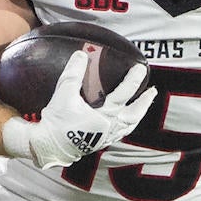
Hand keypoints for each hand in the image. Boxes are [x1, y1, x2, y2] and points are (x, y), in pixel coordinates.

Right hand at [6, 49, 155, 168]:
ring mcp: (106, 137)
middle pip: (134, 114)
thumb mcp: (64, 93)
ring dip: (138, 114)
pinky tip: (125, 120)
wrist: (48, 145)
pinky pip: (120, 133)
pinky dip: (127, 125)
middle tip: (152, 91)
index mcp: (104, 115)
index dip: (133, 79)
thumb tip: (81, 54)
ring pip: (129, 126)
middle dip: (145, 102)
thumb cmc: (56, 120)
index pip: (124, 93)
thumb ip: (73, 73)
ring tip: (143, 105)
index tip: (139, 67)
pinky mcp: (100, 142)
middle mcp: (109, 127)